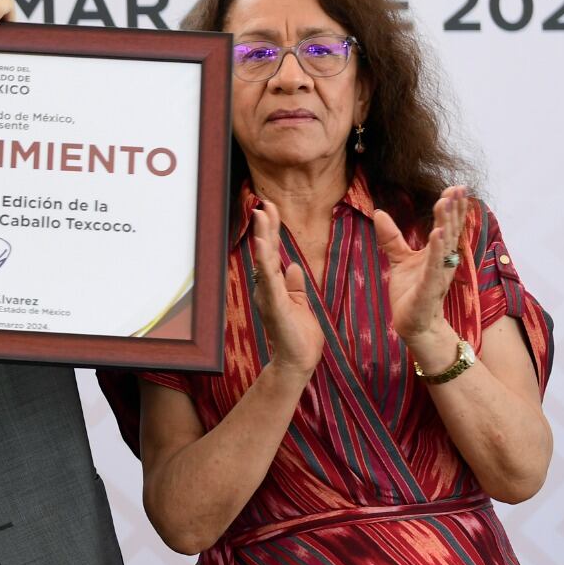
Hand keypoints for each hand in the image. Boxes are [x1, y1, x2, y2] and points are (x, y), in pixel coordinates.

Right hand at [249, 201, 323, 376]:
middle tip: (264, 203)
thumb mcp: (301, 305)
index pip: (273, 252)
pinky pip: (269, 279)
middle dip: (266, 226)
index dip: (272, 231)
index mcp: (275, 286)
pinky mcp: (274, 304)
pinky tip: (263, 245)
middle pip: (266, 251)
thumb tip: (292, 266)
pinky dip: (265, 261)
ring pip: (264, 260)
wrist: (297, 361)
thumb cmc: (299, 336)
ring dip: (263, 236)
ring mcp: (268, 295)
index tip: (271, 209)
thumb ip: (295, 286)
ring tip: (261, 215)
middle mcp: (267, 287)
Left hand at [374, 185, 466, 344]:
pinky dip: (437, 250)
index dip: (452, 208)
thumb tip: (380, 212)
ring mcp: (438, 274)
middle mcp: (444, 261)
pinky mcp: (430, 288)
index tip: (454, 187)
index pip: (447, 226)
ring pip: (446, 245)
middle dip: (454, 209)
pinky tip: (438, 234)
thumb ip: (392, 238)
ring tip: (446, 203)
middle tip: (457, 188)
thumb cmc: (411, 291)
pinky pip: (435, 266)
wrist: (412, 323)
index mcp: (439, 254)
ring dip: (446, 223)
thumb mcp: (400, 260)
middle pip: (451, 231)